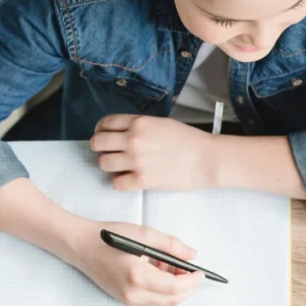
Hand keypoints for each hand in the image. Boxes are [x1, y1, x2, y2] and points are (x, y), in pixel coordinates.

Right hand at [68, 220, 204, 305]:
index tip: (200, 271)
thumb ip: (171, 245)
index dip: (192, 281)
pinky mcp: (125, 299)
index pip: (176, 288)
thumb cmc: (109, 237)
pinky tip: (157, 269)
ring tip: (168, 263)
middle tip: (190, 269)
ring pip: (163, 300)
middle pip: (172, 299)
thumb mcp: (144, 234)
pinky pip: (152, 298)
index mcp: (137, 276)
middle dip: (187, 286)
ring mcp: (127, 299)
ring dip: (174, 286)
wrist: (80, 246)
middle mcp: (133, 293)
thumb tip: (192, 255)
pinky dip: (162, 287)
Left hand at [91, 114, 214, 190]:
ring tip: (121, 167)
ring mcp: (136, 160)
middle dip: (100, 148)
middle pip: (98, 143)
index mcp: (139, 122)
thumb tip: (121, 134)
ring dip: (110, 165)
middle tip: (109, 153)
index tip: (104, 136)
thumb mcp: (162, 123)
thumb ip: (140, 126)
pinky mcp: (142, 180)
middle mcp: (134, 139)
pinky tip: (129, 179)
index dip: (101, 130)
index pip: (105, 123)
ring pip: (103, 163)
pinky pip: (116, 183)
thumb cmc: (190, 141)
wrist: (207, 159)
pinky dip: (120, 182)